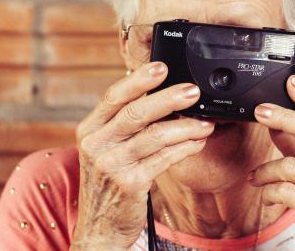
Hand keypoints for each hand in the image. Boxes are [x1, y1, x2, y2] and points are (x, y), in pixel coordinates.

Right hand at [71, 62, 214, 249]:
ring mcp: (111, 165)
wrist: (100, 228)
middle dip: (169, 99)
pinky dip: (185, 148)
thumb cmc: (108, 184)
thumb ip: (124, 126)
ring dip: (186, 127)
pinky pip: (164, 159)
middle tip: (193, 91)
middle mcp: (96, 145)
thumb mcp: (106, 151)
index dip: (138, 80)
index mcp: (89, 130)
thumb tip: (161, 96)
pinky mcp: (130, 183)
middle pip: (136, 113)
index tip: (161, 66)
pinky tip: (198, 142)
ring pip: (155, 136)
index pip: (113, 97)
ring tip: (206, 122)